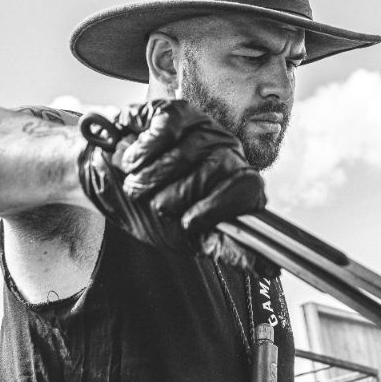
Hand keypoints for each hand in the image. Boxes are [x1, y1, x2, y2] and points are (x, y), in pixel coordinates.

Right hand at [78, 100, 273, 273]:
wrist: (110, 181)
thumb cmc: (154, 210)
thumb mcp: (190, 237)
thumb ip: (226, 249)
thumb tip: (270, 269)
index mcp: (237, 184)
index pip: (250, 189)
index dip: (217, 208)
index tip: (189, 224)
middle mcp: (227, 152)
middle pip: (213, 174)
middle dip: (173, 199)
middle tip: (156, 205)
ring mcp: (204, 128)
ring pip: (182, 156)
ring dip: (147, 180)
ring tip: (138, 186)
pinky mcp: (177, 112)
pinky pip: (163, 132)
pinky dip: (140, 153)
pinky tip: (133, 161)